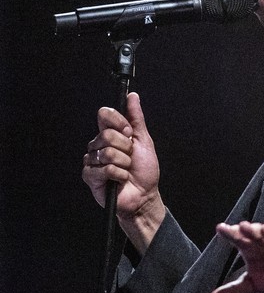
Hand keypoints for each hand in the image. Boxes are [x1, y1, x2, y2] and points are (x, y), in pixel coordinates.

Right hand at [82, 92, 163, 251]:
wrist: (144, 195)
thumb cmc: (144, 170)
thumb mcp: (143, 140)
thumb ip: (136, 118)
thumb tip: (132, 96)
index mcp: (110, 134)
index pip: (105, 115)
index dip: (120, 123)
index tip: (129, 134)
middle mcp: (98, 145)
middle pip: (107, 134)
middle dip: (126, 148)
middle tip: (130, 157)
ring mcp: (92, 160)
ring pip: (107, 153)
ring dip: (124, 163)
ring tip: (126, 169)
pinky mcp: (90, 176)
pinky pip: (105, 169)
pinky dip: (119, 174)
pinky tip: (120, 179)